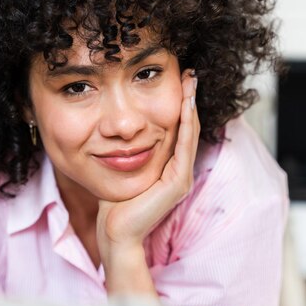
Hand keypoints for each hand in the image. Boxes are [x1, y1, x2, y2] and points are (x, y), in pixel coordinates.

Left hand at [97, 68, 199, 258]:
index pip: (178, 129)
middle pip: (188, 127)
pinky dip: (186, 123)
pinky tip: (185, 104)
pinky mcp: (178, 182)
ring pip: (189, 132)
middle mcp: (180, 170)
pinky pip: (184, 146)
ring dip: (190, 105)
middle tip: (190, 73)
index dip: (180, 104)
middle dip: (189, 98)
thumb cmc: (114, 204)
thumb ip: (128, 151)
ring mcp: (182, 176)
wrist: (116, 232)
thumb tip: (119, 130)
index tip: (179, 80)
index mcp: (169, 167)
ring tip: (191, 81)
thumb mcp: (122, 168)